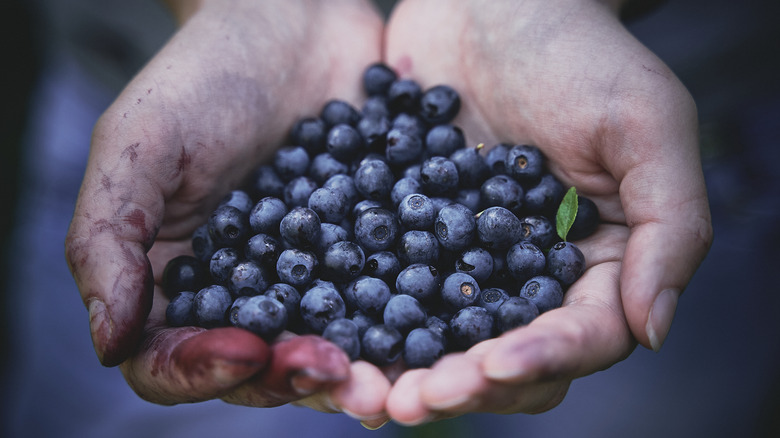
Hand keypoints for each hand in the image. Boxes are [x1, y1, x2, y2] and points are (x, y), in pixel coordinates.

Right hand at [64, 0, 389, 422]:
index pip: (170, 359)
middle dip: (291, 378)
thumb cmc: (205, 75)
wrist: (295, 22)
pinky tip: (428, 324)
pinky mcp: (369, 253)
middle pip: (257, 368)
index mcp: (175, 278)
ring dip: (353, 368)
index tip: (243, 349)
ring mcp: (310, 275)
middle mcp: (243, 290)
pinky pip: (384, 300)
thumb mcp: (139, 143)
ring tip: (384, 374)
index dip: (199, 371)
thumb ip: (108, 238)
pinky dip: (403, 322)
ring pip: (324, 347)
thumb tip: (106, 341)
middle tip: (331, 369)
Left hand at [383, 0, 712, 423]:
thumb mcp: (647, 127)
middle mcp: (527, 275)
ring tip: (368, 389)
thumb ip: (669, 228)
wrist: (491, 2)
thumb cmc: (580, 54)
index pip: (580, 336)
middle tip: (416, 399)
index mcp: (595, 263)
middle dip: (464, 383)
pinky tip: (329, 334)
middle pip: (503, 354)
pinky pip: (382, 285)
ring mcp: (461, 260)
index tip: (495, 367)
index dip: (541, 359)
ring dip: (405, 370)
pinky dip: (359, 317)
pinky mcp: (405, 235)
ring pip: (438, 337)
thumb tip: (653, 330)